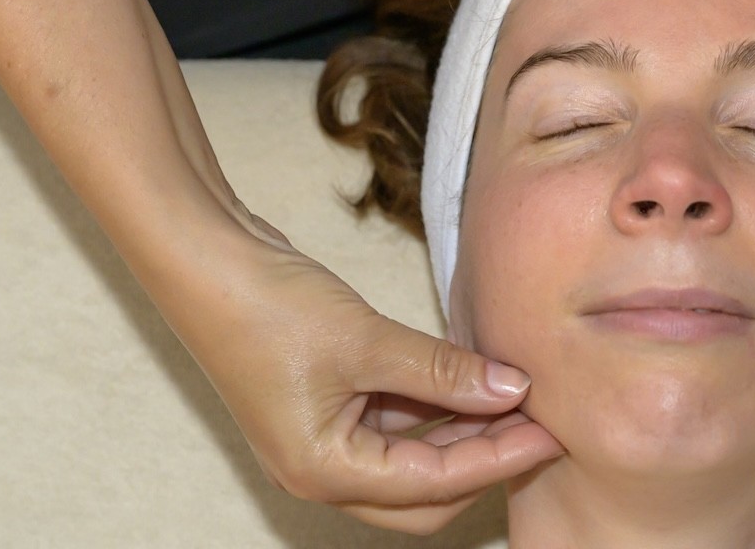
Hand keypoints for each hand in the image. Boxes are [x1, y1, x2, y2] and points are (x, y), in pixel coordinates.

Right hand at [185, 226, 563, 533]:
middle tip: (536, 423)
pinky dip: (433, 404)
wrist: (204, 260)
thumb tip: (511, 389)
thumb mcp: (367, 340)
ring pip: (411, 456)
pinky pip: (393, 421)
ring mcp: (322, 437)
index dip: (498, 458)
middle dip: (482, 460)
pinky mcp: (326, 403)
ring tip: (513, 395)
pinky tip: (469, 376)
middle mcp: (322, 469)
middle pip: (423, 494)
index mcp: (324, 472)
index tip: (550, 431)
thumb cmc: (269, 308)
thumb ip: (443, 371)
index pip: (434, 485)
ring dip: (460, 430)